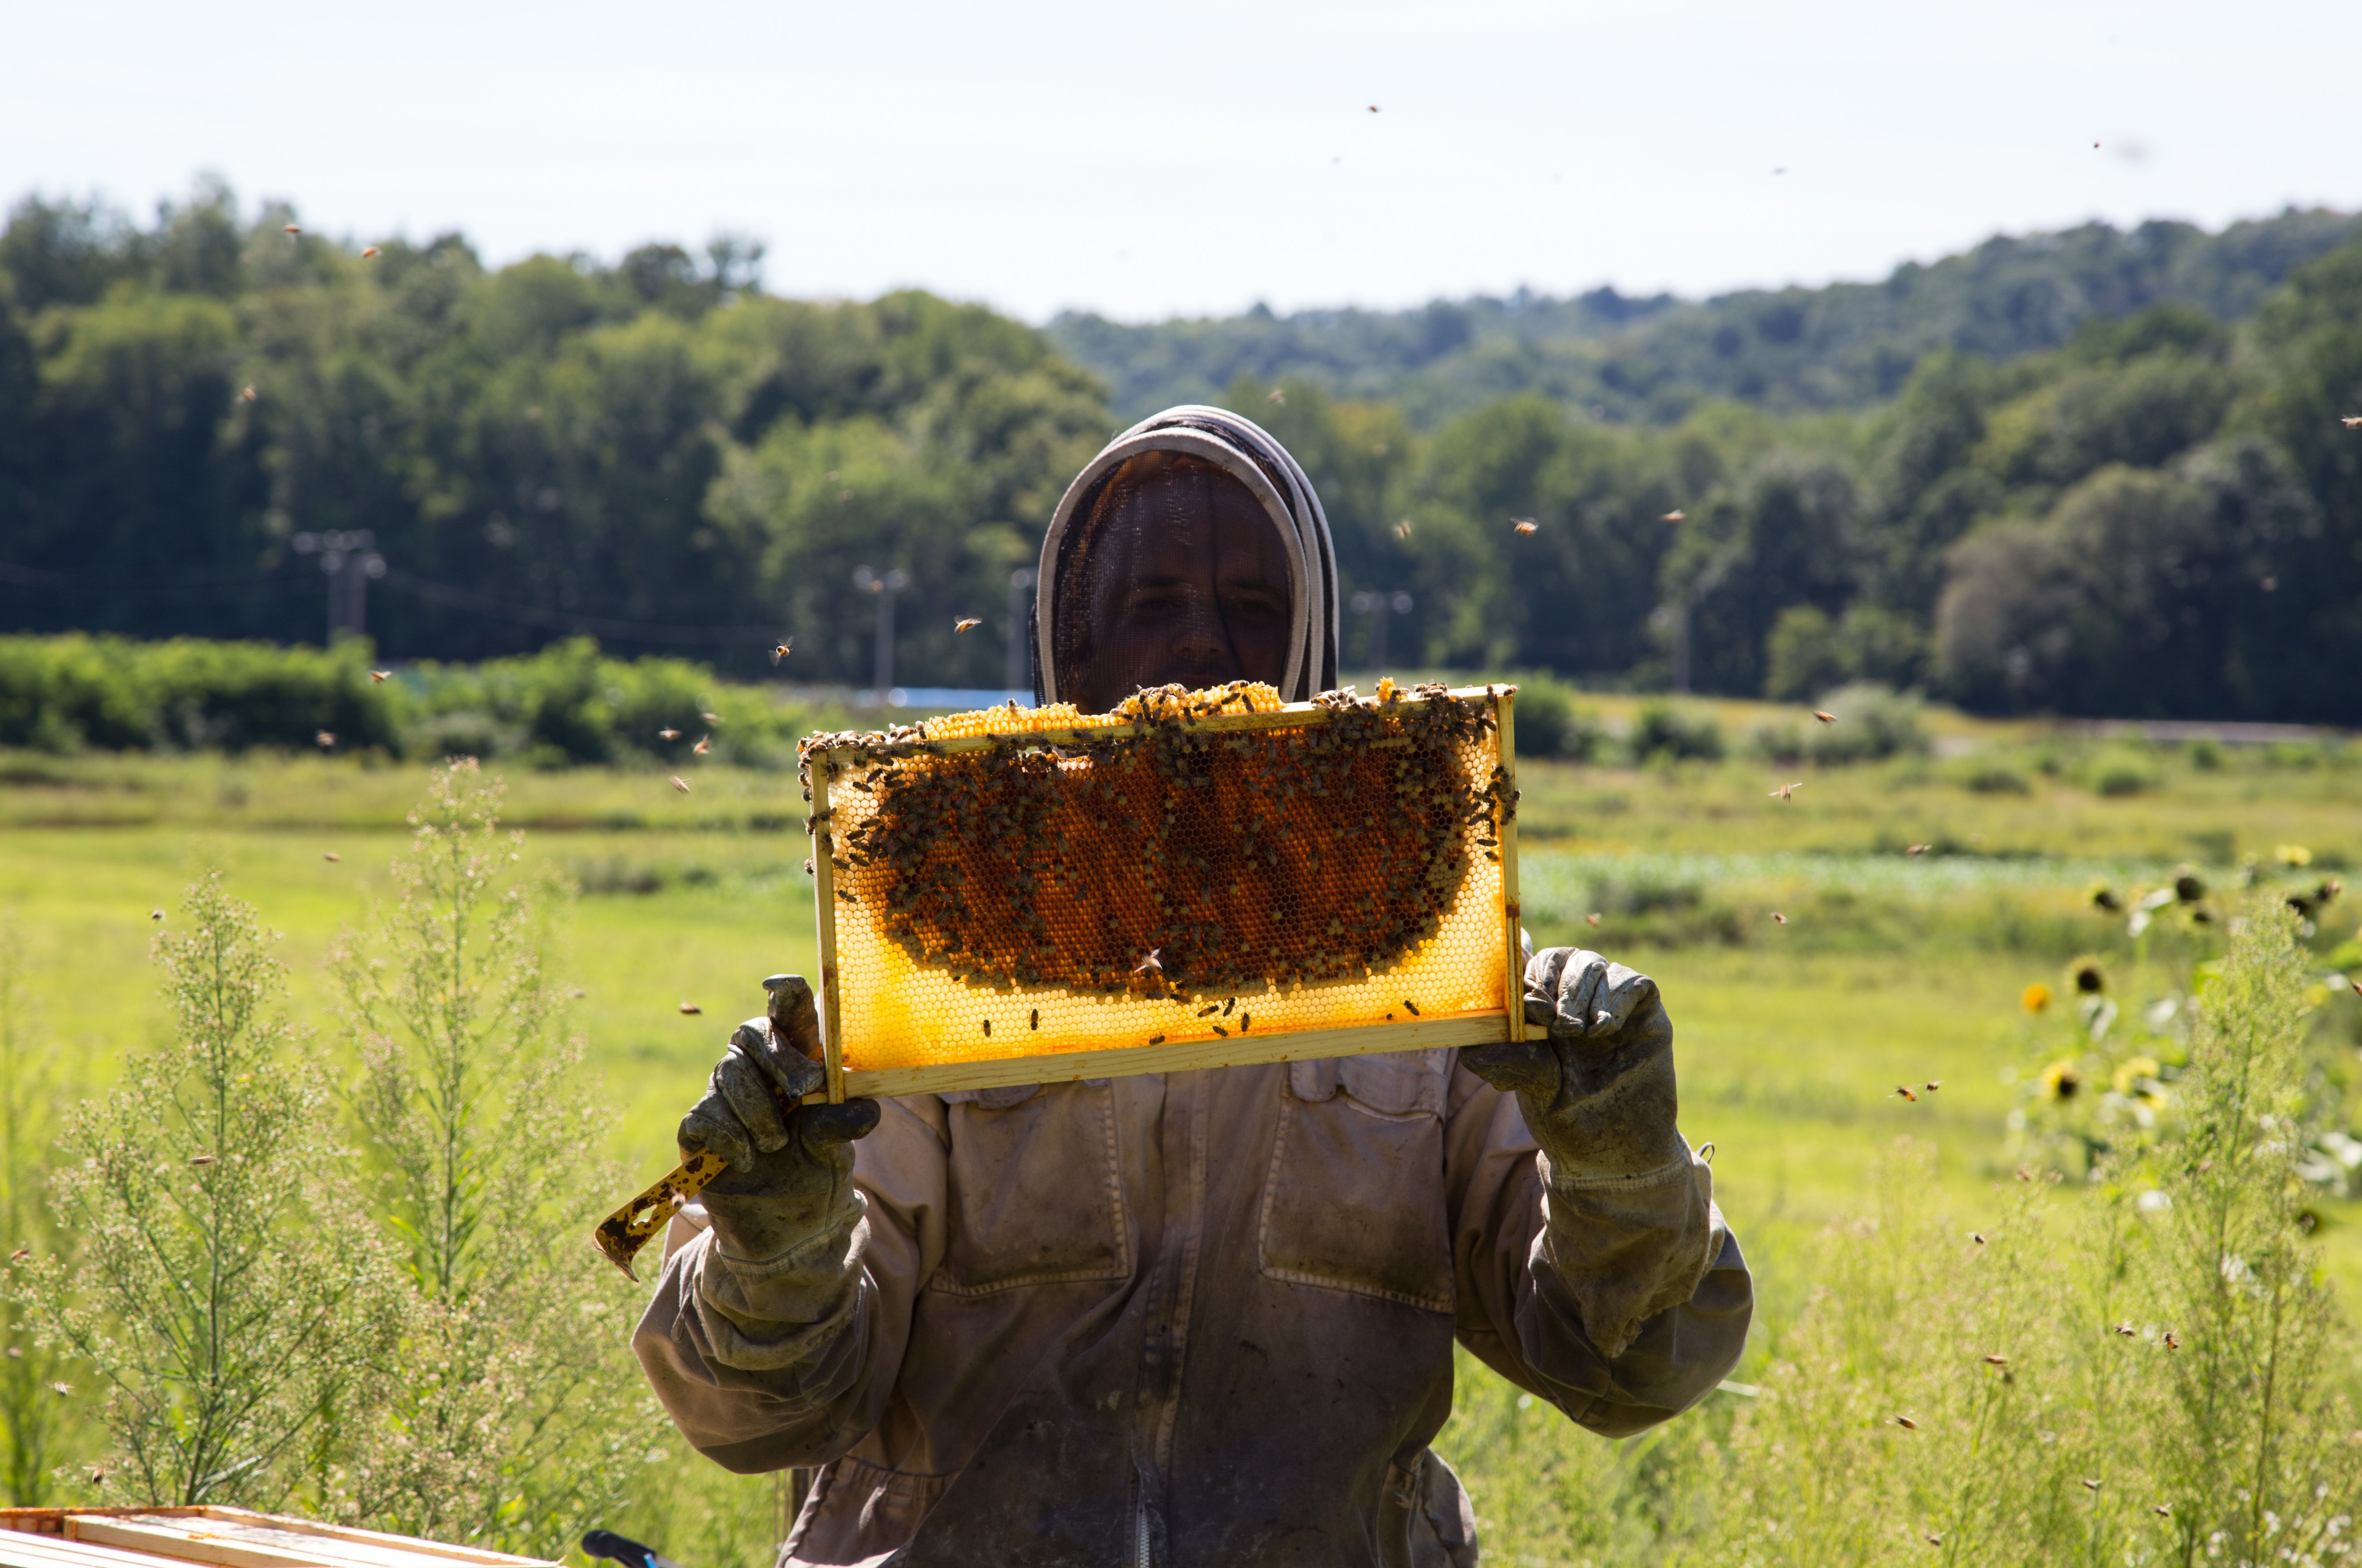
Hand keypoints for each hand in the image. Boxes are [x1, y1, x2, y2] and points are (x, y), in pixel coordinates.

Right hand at [677, 975, 879, 1262]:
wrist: (790, 1232)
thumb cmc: (816, 1175)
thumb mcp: (836, 1147)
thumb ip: (841, 1122)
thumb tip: (864, 1110)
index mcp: (796, 1062)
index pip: (788, 1015)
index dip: (785, 996)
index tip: (781, 986)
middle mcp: (757, 1070)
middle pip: (750, 1032)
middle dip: (778, 1056)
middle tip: (803, 1091)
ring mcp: (724, 1097)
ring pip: (728, 1072)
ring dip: (760, 1110)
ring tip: (777, 1145)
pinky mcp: (699, 1129)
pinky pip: (705, 1113)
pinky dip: (732, 1137)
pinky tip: (749, 1160)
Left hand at [1462, 948, 1686, 1180]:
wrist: (1617, 1150)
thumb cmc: (1569, 1116)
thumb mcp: (1531, 1087)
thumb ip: (1505, 1061)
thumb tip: (1468, 1048)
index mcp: (1541, 1011)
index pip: (1528, 965)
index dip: (1520, 964)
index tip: (1520, 983)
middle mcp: (1575, 1000)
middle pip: (1559, 957)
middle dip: (1550, 983)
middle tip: (1549, 1020)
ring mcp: (1609, 1003)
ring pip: (1591, 963)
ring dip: (1578, 992)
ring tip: (1577, 1033)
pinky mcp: (1645, 1012)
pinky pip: (1632, 981)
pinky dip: (1614, 999)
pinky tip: (1604, 1031)